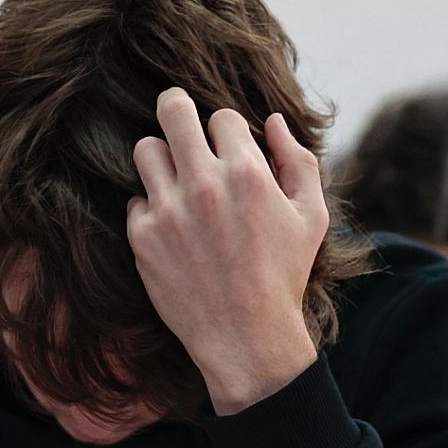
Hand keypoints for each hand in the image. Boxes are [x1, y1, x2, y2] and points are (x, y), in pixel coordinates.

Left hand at [126, 88, 327, 414]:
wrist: (247, 338)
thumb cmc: (283, 276)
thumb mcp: (311, 217)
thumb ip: (298, 160)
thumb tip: (272, 120)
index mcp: (248, 173)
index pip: (222, 116)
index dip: (227, 132)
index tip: (229, 152)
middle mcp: (204, 185)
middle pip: (172, 109)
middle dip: (177, 109)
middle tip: (179, 119)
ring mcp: (168, 210)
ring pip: (145, 149)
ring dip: (161, 158)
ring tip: (176, 179)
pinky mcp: (143, 237)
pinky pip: (136, 200)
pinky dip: (152, 209)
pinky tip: (173, 228)